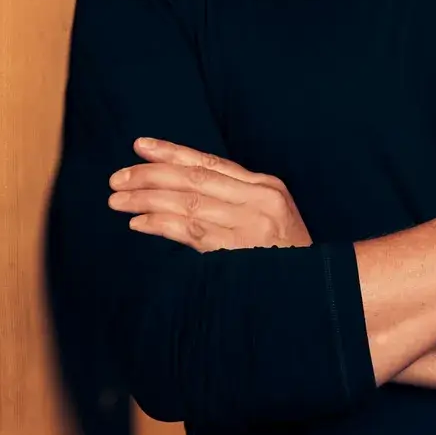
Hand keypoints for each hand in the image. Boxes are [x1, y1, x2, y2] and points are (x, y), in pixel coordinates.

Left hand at [107, 138, 311, 251]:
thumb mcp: (271, 214)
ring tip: (118, 199)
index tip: (140, 146)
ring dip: (147, 200)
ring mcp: (249, 225)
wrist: (318, 288)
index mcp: (266, 186)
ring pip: (187, 203)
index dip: (172, 152)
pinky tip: (139, 223)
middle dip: (151, 175)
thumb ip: (236, 197)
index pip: (210, 162)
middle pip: (194, 178)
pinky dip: (162, 225)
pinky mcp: (238, 250)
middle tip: (117, 178)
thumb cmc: (287, 254)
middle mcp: (258, 199)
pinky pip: (190, 233)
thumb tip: (183, 187)